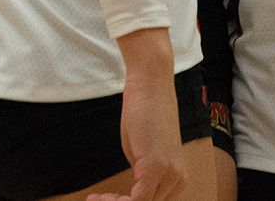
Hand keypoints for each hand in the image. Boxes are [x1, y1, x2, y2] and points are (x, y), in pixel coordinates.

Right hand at [87, 28, 186, 200]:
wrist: (150, 85)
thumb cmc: (144, 115)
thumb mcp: (143, 154)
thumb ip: (143, 178)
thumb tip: (133, 197)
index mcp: (177, 180)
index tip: (104, 199)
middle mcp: (178, 180)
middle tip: (97, 199)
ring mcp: (170, 174)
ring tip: (96, 198)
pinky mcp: (157, 166)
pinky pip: (137, 200)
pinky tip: (97, 197)